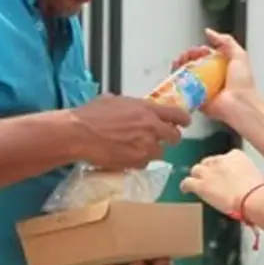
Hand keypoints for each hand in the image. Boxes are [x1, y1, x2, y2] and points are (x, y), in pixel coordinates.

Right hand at [69, 95, 190, 169]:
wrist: (79, 134)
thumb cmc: (91, 115)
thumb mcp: (115, 101)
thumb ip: (132, 106)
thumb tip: (134, 108)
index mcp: (147, 109)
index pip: (176, 114)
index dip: (183, 120)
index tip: (184, 123)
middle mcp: (151, 127)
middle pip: (174, 137)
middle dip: (170, 138)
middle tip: (161, 139)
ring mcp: (145, 146)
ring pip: (159, 152)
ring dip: (150, 151)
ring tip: (134, 148)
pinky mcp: (137, 161)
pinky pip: (144, 163)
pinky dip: (137, 161)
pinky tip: (124, 155)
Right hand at [170, 29, 258, 124]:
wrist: (240, 104)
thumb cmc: (243, 83)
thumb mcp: (239, 55)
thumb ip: (226, 41)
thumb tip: (209, 32)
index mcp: (221, 66)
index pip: (203, 54)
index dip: (196, 51)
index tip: (194, 51)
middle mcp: (211, 77)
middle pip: (192, 64)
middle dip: (184, 59)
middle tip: (182, 59)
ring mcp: (204, 88)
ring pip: (186, 76)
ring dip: (178, 70)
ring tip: (176, 67)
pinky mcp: (198, 99)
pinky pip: (185, 91)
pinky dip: (178, 85)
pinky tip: (175, 79)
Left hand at [180, 149, 263, 215]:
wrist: (252, 198)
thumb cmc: (258, 191)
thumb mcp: (256, 177)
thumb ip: (247, 176)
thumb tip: (248, 184)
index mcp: (236, 155)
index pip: (224, 158)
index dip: (222, 168)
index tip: (224, 174)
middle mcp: (220, 160)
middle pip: (208, 162)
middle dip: (209, 171)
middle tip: (212, 181)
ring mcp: (208, 172)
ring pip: (196, 170)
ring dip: (197, 177)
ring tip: (199, 184)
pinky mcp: (201, 185)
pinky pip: (187, 182)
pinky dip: (186, 186)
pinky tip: (186, 190)